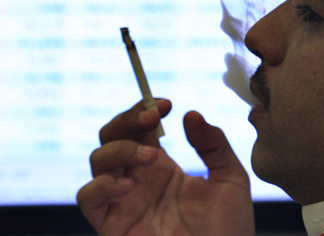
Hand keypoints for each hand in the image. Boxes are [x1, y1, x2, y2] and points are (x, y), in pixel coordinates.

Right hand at [77, 99, 253, 235]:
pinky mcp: (113, 225)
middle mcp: (138, 180)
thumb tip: (190, 114)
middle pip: (111, 136)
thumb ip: (213, 144)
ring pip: (98, 159)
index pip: (139, 128)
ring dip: (121, 148)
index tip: (166, 105)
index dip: (145, 110)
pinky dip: (102, 184)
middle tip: (151, 118)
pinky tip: (129, 184)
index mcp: (163, 168)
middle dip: (127, 119)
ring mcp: (124, 201)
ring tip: (152, 157)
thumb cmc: (228, 229)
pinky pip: (87, 198)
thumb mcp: (230, 178)